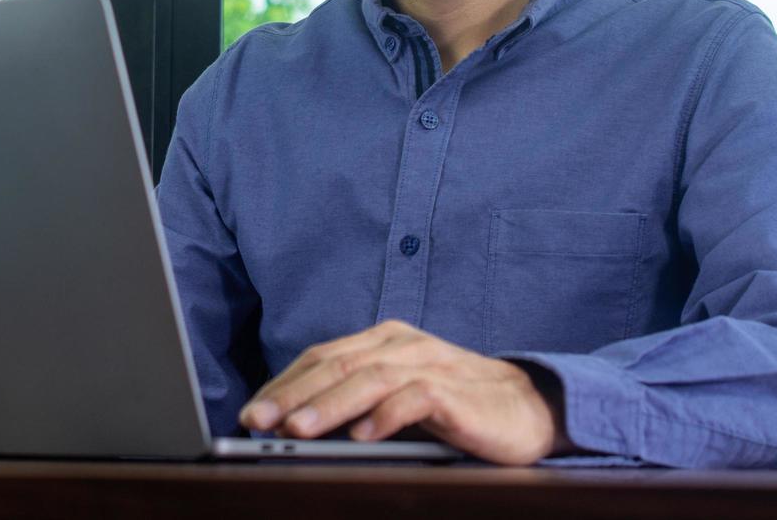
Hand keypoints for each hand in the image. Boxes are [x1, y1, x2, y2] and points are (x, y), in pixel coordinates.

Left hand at [237, 319, 572, 464]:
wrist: (526, 408)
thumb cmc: (454, 407)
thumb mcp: (395, 400)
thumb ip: (355, 402)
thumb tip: (292, 425)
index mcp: (382, 341)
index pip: (321, 358)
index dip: (283, 384)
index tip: (250, 413)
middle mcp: (401, 344)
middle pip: (336, 366)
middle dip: (291, 396)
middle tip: (257, 422)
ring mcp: (429, 363)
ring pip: (368, 380)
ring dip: (328, 406)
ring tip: (297, 431)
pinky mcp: (454, 390)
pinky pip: (415, 398)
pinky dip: (386, 416)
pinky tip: (362, 436)